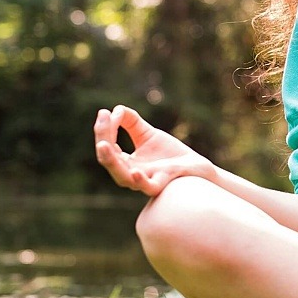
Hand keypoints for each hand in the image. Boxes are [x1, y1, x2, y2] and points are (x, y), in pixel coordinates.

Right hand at [93, 105, 213, 196]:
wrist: (195, 167)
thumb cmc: (169, 153)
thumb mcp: (146, 133)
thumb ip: (130, 121)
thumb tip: (115, 110)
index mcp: (125, 164)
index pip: (106, 150)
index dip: (103, 131)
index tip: (104, 112)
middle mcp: (131, 175)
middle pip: (109, 161)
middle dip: (103, 139)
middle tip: (102, 120)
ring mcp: (146, 180)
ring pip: (123, 178)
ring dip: (111, 161)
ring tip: (104, 144)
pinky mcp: (163, 182)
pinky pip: (149, 187)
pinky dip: (141, 182)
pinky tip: (135, 172)